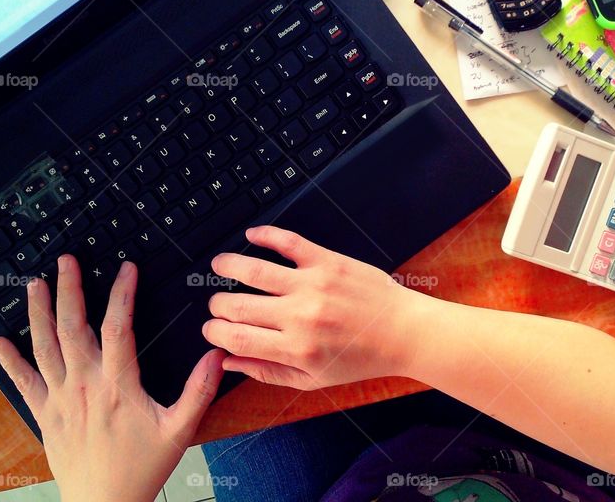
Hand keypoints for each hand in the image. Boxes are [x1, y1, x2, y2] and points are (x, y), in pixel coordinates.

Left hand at [0, 255, 224, 501]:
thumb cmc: (142, 469)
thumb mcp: (180, 430)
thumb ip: (199, 391)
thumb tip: (216, 355)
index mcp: (118, 386)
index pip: (118, 327)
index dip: (122, 293)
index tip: (127, 268)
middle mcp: (84, 386)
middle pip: (72, 328)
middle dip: (69, 290)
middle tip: (67, 261)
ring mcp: (59, 399)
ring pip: (44, 347)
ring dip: (39, 313)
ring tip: (35, 284)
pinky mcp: (45, 415)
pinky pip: (23, 382)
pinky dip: (10, 361)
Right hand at [203, 226, 434, 388]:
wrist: (402, 332)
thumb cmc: (361, 357)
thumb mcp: (313, 379)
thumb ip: (267, 371)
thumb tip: (229, 362)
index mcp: (296, 348)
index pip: (236, 338)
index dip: (215, 332)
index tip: (212, 329)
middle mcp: (301, 316)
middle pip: (238, 306)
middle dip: (217, 305)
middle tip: (217, 303)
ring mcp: (314, 285)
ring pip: (254, 270)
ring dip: (228, 266)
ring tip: (219, 265)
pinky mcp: (328, 261)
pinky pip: (289, 242)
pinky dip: (265, 235)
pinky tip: (251, 235)